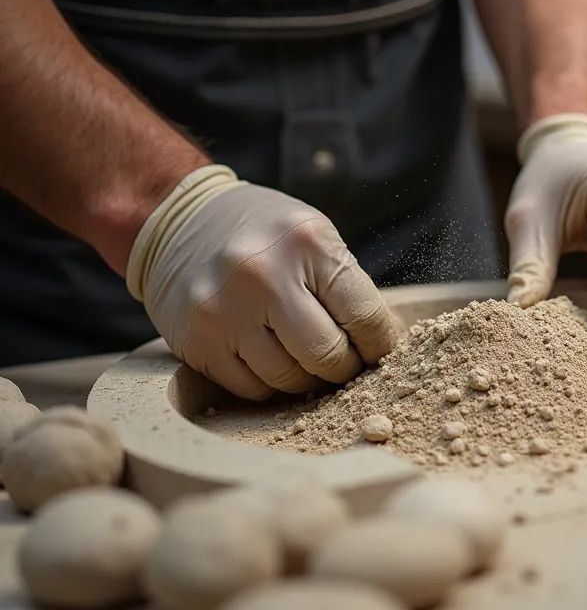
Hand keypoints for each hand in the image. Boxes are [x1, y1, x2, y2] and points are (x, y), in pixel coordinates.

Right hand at [127, 166, 402, 399]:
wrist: (180, 222)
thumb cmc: (266, 235)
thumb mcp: (315, 238)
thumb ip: (347, 287)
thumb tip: (384, 349)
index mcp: (307, 243)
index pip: (366, 317)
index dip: (380, 345)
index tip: (378, 352)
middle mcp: (262, 276)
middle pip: (328, 355)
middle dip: (345, 368)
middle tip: (344, 362)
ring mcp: (224, 310)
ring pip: (289, 379)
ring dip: (307, 378)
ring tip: (306, 358)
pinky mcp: (198, 341)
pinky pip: (252, 388)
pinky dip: (270, 382)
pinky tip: (269, 356)